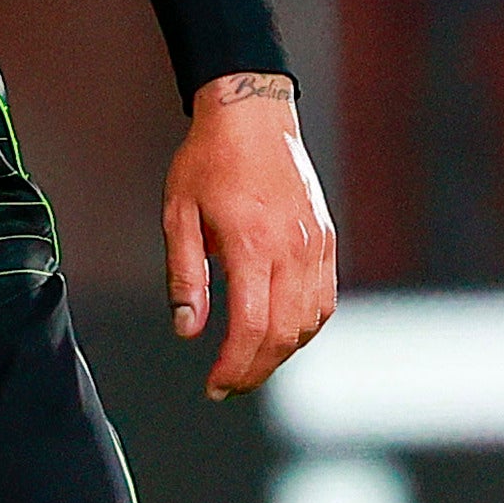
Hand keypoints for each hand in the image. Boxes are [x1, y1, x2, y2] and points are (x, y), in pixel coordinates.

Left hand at [165, 71, 336, 400]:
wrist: (252, 116)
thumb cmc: (209, 161)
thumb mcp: (178, 214)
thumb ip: (185, 276)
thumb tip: (188, 329)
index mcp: (253, 244)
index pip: (251, 326)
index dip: (234, 366)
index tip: (215, 386)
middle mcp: (292, 249)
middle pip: (283, 334)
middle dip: (255, 370)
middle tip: (228, 385)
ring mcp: (315, 245)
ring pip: (309, 322)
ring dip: (281, 353)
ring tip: (250, 363)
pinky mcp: (325, 240)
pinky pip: (325, 300)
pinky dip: (305, 327)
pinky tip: (281, 334)